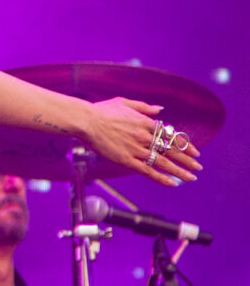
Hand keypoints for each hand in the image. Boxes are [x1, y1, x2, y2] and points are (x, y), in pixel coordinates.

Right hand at [84, 98, 201, 186]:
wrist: (87, 121)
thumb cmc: (102, 111)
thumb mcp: (125, 102)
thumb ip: (144, 106)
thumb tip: (160, 109)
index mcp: (146, 122)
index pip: (171, 136)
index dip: (185, 145)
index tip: (194, 152)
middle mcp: (145, 137)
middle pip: (172, 150)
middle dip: (187, 160)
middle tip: (198, 168)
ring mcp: (137, 149)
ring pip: (163, 163)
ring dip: (180, 171)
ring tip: (191, 178)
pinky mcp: (126, 160)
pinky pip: (147, 171)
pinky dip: (161, 178)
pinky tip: (172, 183)